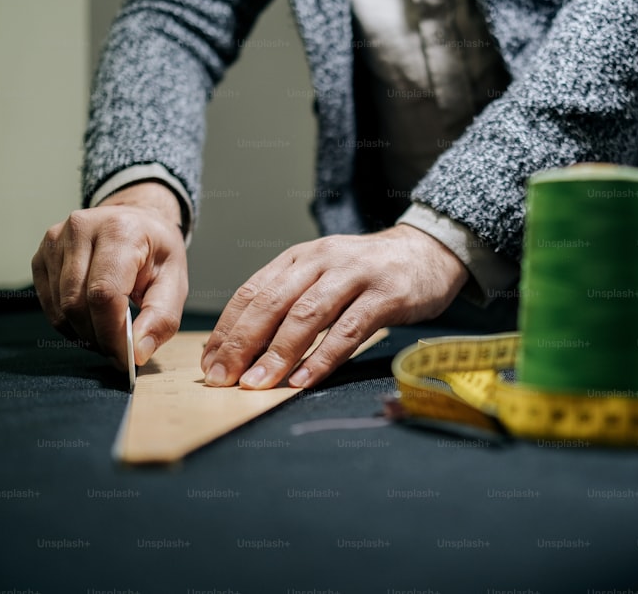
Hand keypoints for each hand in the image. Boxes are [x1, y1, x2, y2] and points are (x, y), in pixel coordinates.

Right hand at [31, 181, 188, 369]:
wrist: (136, 220)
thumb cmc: (157, 252)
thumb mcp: (175, 281)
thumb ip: (162, 317)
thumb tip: (137, 353)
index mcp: (119, 230)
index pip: (104, 294)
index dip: (112, 334)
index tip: (126, 359)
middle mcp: (81, 229)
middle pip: (77, 303)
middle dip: (98, 338)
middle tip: (118, 351)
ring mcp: (55, 240)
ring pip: (60, 308)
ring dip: (84, 333)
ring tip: (108, 335)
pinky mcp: (41, 255)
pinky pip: (49, 304)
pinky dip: (69, 323)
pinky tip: (91, 321)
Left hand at [200, 224, 468, 388]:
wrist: (428, 252)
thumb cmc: (369, 273)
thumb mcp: (324, 274)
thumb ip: (291, 300)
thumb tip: (245, 347)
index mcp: (300, 257)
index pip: (252, 291)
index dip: (227, 328)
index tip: (209, 362)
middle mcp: (323, 259)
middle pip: (272, 303)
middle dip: (242, 343)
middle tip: (223, 378)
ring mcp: (356, 275)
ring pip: (307, 316)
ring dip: (278, 354)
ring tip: (257, 384)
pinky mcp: (387, 295)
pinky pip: (348, 330)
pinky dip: (323, 357)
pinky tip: (305, 380)